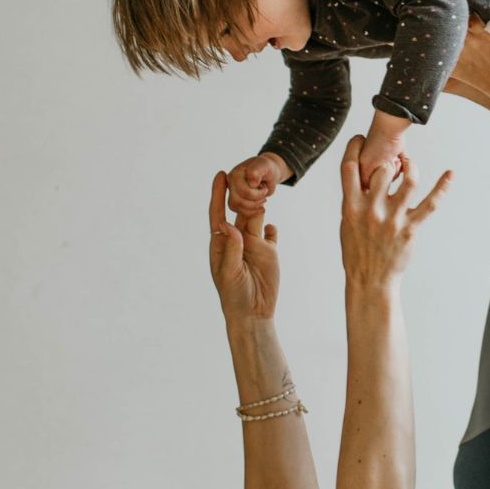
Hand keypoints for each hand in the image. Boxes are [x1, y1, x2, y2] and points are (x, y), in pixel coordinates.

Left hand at [209, 170, 279, 321]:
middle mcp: (237, 240)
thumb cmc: (234, 296)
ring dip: (258, 207)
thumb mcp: (229, 272)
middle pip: (238, 212)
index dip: (218, 195)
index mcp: (222, 243)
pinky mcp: (269, 253)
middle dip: (242, 195)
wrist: (253, 313)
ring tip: (263, 196)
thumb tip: (228, 223)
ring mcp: (254, 245)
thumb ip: (230, 248)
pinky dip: (271, 227)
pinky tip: (271, 225)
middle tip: (248, 179)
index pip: (218, 214)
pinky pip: (270, 234)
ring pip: (255, 218)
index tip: (220, 175)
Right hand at [227, 153, 287, 215]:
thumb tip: (251, 183)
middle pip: (237, 201)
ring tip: (262, 201)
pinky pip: (239, 211)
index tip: (264, 187)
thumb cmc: (266, 168)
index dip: (257, 194)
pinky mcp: (235, 199)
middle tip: (264, 197)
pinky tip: (260, 208)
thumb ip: (257, 171)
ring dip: (253, 207)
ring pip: (236, 207)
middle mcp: (230, 182)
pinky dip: (251, 212)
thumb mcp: (265, 165)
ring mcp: (232, 191)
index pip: (244, 192)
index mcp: (236, 174)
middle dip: (255, 202)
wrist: (267, 173)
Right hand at [339, 136, 452, 290]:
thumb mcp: (347, 224)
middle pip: (381, 168)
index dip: (354, 147)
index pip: (349, 168)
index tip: (361, 138)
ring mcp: (392, 219)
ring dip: (411, 167)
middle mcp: (371, 211)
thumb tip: (361, 176)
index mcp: (350, 207)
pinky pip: (430, 203)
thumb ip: (354, 200)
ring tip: (409, 166)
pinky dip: (442, 187)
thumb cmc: (358, 252)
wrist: (370, 281)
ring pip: (408, 181)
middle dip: (387, 159)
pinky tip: (450, 175)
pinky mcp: (410, 229)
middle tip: (392, 161)